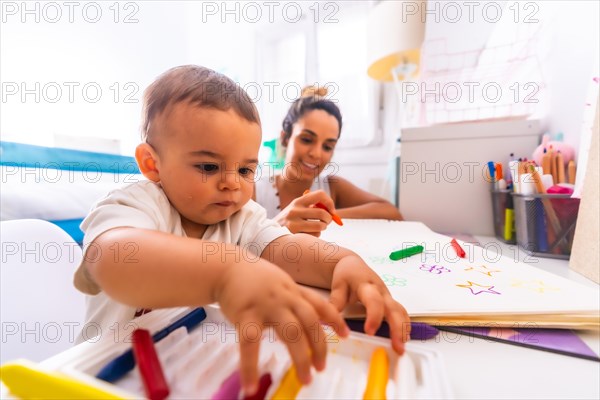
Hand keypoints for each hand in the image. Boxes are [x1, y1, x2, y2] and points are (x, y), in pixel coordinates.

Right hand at [216, 258, 348, 394]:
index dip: (335, 319)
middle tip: (321, 367)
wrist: (225, 266)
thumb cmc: (253, 278)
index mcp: (293, 291)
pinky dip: (250, 366)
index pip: (320, 304)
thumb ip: (294, 301)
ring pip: (291, 333)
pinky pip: (250, 343)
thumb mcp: (280, 284)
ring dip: (301, 358)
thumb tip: (309, 323)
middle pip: (310, 321)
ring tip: (305, 380)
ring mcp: (267, 305)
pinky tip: (251, 385)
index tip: (346, 335)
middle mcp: (285, 297)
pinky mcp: (245, 314)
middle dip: (320, 346)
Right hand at [275, 190, 335, 236]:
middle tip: (327, 222)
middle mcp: (295, 210)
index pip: (319, 194)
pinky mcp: (294, 235)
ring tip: (317, 228)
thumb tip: (332, 212)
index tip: (332, 211)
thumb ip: (312, 207)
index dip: (329, 202)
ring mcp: (293, 223)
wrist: (270, 232)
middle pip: (322, 213)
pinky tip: (307, 234)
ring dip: (322, 228)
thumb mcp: (297, 209)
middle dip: (329, 219)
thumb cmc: (290, 220)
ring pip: (320, 226)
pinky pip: (314, 236)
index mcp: (298, 201)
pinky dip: (315, 236)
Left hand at [329, 254, 409, 353]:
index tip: (370, 332)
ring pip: (400, 311)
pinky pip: (401, 313)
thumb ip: (335, 303)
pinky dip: (404, 325)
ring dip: (403, 329)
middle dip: (397, 328)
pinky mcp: (390, 301)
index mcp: (367, 286)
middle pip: (394, 308)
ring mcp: (388, 296)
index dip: (374, 316)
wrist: (353, 264)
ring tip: (401, 347)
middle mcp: (381, 292)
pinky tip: (403, 339)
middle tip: (397, 346)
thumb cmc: (346, 275)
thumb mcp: (338, 286)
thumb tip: (330, 323)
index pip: (374, 301)